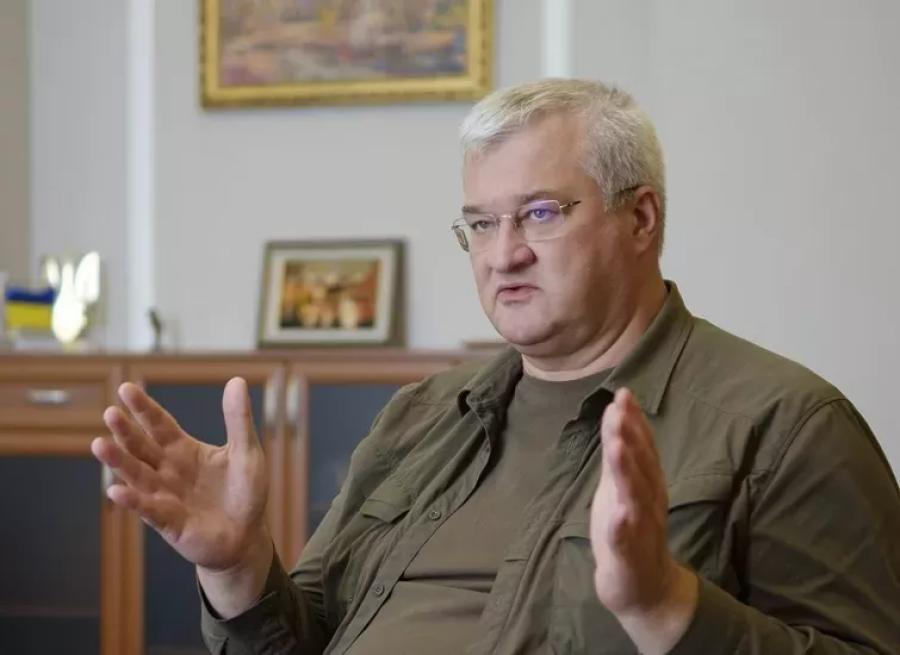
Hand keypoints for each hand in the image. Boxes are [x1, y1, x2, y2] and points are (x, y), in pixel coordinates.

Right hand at [91, 377, 269, 571]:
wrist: (247, 536)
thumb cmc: (246, 492)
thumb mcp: (247, 452)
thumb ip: (238, 419)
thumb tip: (236, 380)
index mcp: (184, 450)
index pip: (159, 424)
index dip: (144, 408)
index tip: (126, 389)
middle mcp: (168, 471)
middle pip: (141, 447)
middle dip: (125, 431)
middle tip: (110, 413)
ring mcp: (164, 496)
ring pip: (136, 475)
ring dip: (118, 462)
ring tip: (99, 444)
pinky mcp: (168, 522)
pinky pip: (148, 509)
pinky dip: (133, 500)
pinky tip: (116, 490)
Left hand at [590, 388, 697, 654]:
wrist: (645, 587)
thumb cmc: (630, 530)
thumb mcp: (622, 487)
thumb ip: (620, 455)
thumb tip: (619, 415)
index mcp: (647, 482)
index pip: (642, 446)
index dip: (633, 420)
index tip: (623, 393)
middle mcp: (649, 499)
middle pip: (641, 464)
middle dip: (631, 435)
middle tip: (620, 407)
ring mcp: (641, 526)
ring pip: (635, 495)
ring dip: (627, 470)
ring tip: (618, 445)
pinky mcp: (629, 553)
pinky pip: (626, 538)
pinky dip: (623, 524)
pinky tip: (619, 513)